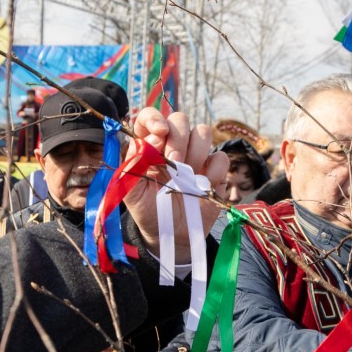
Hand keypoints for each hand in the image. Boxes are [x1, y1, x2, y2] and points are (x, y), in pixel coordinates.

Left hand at [123, 109, 227, 260]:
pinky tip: (202, 186)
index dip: (155, 118)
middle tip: (173, 161)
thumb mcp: (132, 193)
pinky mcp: (214, 170)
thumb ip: (132, 166)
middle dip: (177, 138)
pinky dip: (212, 171)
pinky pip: (220, 157)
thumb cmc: (149, 210)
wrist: (172, 234)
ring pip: (203, 132)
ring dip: (195, 153)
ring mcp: (195, 156)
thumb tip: (146, 142)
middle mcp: (172, 145)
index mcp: (149, 146)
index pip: (149, 117)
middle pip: (180, 119)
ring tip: (186, 177)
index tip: (160, 132)